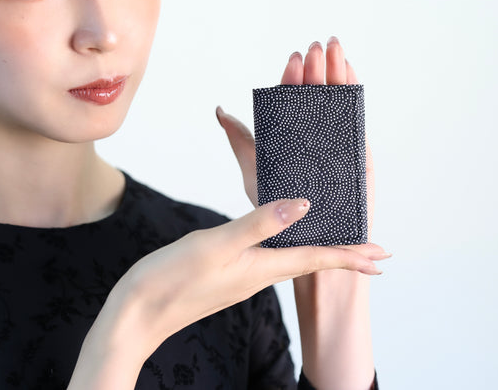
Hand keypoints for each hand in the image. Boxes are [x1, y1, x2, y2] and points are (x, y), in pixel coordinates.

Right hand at [68, 197, 386, 389]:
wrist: (138, 313)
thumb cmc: (173, 279)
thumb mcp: (218, 245)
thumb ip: (260, 224)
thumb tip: (303, 206)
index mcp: (261, 267)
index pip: (317, 260)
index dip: (351, 257)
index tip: (382, 256)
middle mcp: (258, 274)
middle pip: (311, 262)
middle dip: (344, 258)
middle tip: (372, 255)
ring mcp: (242, 275)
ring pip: (292, 260)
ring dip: (319, 253)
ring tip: (338, 245)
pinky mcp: (226, 272)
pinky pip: (270, 257)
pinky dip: (289, 247)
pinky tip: (284, 241)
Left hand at [216, 37, 374, 238]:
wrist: (309, 241)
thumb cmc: (277, 210)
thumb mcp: (254, 171)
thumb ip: (241, 140)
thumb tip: (220, 110)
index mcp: (291, 136)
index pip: (292, 100)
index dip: (293, 77)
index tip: (293, 57)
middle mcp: (314, 135)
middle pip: (316, 95)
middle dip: (317, 68)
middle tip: (316, 46)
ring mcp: (336, 142)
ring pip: (337, 101)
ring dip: (337, 73)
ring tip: (334, 48)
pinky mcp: (355, 153)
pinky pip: (356, 120)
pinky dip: (354, 95)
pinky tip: (351, 73)